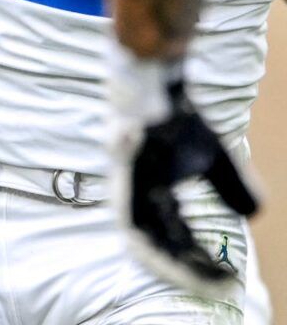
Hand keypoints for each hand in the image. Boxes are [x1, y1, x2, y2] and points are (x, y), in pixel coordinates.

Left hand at [112, 54, 259, 294]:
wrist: (160, 91)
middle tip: (224, 288)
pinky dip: (164, 248)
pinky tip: (189, 259)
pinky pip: (139, 228)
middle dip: (192, 271)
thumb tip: (253, 214)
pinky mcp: (125, 185)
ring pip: (148, 245)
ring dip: (181, 266)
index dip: (198, 262)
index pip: (173, 238)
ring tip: (212, 282)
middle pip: (161, 247)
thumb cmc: (181, 122)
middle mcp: (136, 199)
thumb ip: (229, 187)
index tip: (227, 280)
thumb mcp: (215, 160)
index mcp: (151, 196)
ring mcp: (128, 192)